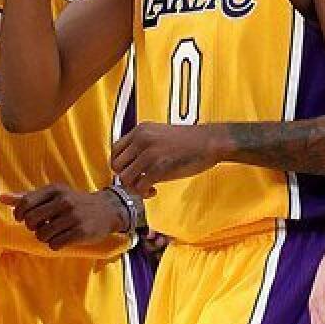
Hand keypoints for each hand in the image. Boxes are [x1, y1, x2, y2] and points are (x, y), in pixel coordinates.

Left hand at [0, 184, 126, 250]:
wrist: (107, 210)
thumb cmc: (75, 202)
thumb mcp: (54, 195)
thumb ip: (28, 197)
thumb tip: (1, 198)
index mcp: (55, 190)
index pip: (25, 203)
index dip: (19, 214)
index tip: (23, 219)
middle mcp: (64, 201)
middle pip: (31, 221)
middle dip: (32, 227)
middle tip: (42, 226)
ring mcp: (73, 217)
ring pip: (42, 235)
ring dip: (44, 237)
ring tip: (54, 232)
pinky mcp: (80, 232)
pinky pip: (55, 244)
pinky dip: (55, 244)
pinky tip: (63, 238)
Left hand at [110, 123, 224, 196]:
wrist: (209, 141)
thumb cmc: (190, 140)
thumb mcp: (160, 134)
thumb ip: (144, 144)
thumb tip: (132, 164)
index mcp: (140, 130)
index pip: (115, 149)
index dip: (120, 164)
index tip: (131, 171)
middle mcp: (141, 139)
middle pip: (116, 165)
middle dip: (125, 177)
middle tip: (138, 181)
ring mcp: (149, 153)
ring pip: (125, 178)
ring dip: (134, 187)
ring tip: (147, 187)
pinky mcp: (158, 168)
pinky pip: (139, 187)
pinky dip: (144, 193)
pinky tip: (154, 191)